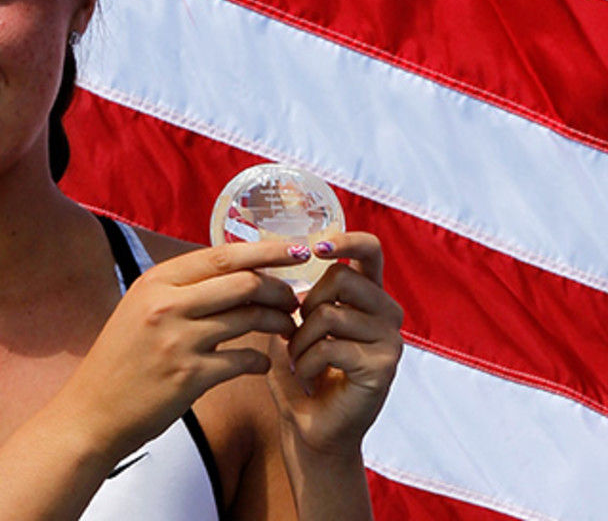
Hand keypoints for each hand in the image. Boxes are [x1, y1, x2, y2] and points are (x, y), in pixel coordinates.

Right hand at [59, 241, 306, 465]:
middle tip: (293, 300)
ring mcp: (178, 340)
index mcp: (155, 282)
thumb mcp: (139, 309)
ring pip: (249, 319)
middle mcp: (166, 305)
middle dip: (279, 289)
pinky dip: (260, 361)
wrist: (92, 411)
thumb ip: (180, 289)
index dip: (267, 250)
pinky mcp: (190, 376)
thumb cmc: (120, 361)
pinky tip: (261, 364)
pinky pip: (243, 361)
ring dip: (277, 323)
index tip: (299, 250)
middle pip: (243, 282)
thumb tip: (233, 272)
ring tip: (285, 329)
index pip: (222, 256)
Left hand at [266, 233, 403, 456]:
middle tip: (297, 335)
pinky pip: (330, 346)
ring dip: (300, 340)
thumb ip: (298, 294)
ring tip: (298, 360)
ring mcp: (390, 340)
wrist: (312, 428)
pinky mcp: (382, 366)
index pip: (370, 251)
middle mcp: (388, 312)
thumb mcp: (296, 325)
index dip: (345, 241)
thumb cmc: (302, 373)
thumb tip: (277, 258)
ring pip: (330, 313)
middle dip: (305, 305)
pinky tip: (304, 376)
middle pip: (341, 277)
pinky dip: (304, 362)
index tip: (316, 247)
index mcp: (369, 296)